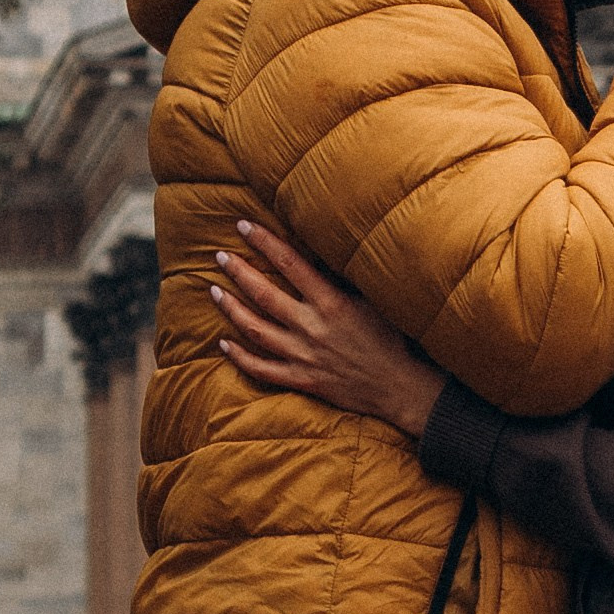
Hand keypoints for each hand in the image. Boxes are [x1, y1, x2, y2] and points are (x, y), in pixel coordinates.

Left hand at [210, 221, 442, 442]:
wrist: (399, 387)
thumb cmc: (392, 339)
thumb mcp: (374, 301)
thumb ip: (345, 279)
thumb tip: (321, 252)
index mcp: (330, 303)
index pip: (289, 264)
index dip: (265, 242)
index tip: (244, 226)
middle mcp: (311, 327)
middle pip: (263, 295)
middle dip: (238, 272)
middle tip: (219, 256)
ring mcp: (303, 356)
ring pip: (255, 330)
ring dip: (231, 309)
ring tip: (214, 291)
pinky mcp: (302, 379)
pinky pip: (262, 369)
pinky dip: (240, 357)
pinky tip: (223, 344)